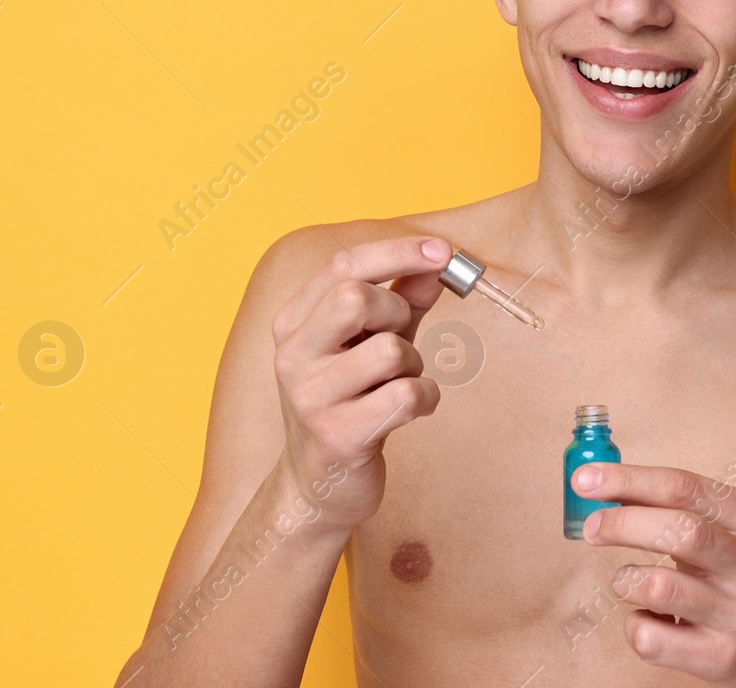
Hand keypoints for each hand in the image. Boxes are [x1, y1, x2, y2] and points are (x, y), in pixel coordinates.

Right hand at [268, 235, 450, 530]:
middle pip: (355, 297)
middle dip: (397, 312)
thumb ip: (403, 299)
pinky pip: (406, 395)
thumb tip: (436, 260)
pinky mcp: (339, 436)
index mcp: (294, 323)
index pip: (343, 265)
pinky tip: (409, 411)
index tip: (442, 250)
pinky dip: (425, 398)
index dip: (398, 251)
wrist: (319, 485)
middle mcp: (293, 355)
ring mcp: (311, 397)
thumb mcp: (373, 341)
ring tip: (399, 383)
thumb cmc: (352, 400)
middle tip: (400, 339)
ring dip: (413, 364)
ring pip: (389, 350)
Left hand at [571, 462, 735, 686]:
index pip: (685, 487)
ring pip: (658, 586)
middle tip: (592, 527)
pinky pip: (651, 638)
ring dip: (626, 580)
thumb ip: (690, 509)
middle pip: (677, 530)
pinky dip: (635, 624)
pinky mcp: (720, 659)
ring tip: (631, 582)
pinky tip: (650, 619)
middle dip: (621, 524)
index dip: (629, 479)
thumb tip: (611, 487)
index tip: (586, 479)